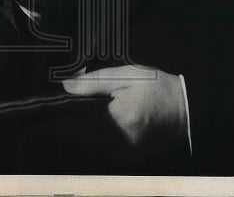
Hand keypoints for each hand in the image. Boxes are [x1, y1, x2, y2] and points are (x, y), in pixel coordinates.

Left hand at [63, 65, 188, 151]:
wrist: (186, 109)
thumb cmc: (157, 88)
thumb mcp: (126, 75)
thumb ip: (93, 81)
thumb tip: (65, 86)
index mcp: (118, 118)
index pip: (76, 123)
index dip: (59, 118)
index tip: (46, 112)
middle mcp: (120, 142)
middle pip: (80, 139)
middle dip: (66, 127)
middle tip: (53, 116)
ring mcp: (125, 154)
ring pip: (89, 148)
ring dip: (78, 136)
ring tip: (68, 122)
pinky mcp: (130, 159)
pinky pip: (102, 153)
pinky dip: (93, 143)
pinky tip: (91, 130)